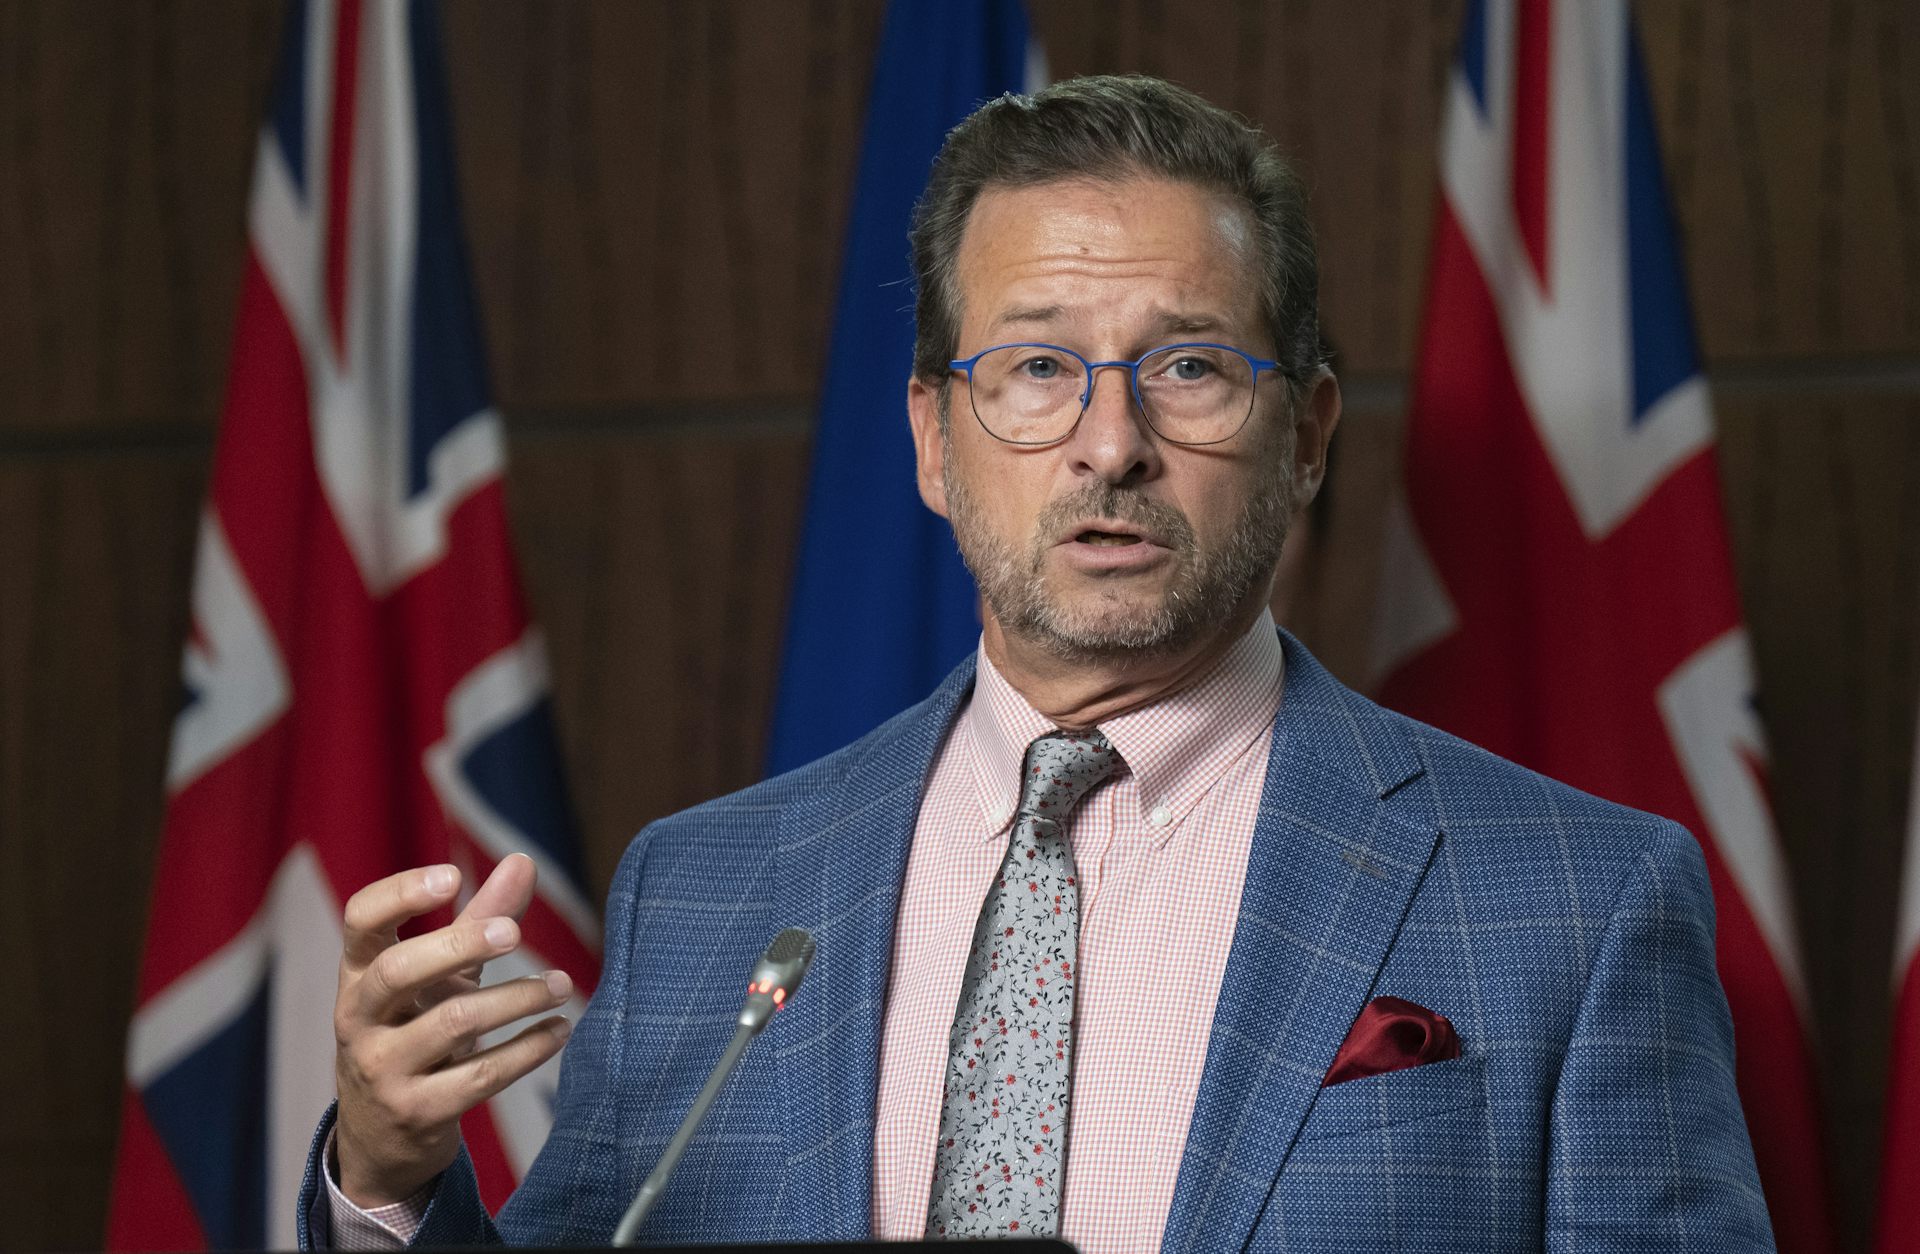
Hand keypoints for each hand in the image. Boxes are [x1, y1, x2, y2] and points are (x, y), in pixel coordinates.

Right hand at [332, 853, 573, 1206]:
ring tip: (561, 984)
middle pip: (397, 970)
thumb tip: (523, 860)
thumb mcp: (438, 978)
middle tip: (514, 932)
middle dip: (459, 945)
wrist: (382, 1136)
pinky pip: (479, 1077)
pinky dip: (528, 1050)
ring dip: (516, 999)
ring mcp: (382, 1070)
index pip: (360, 920)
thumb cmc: (414, 1031)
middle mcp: (357, 1019)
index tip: (453, 876)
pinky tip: (560, 1031)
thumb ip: (478, 920)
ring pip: (451, 1024)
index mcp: (357, 974)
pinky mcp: (416, 1112)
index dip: (400, 893)